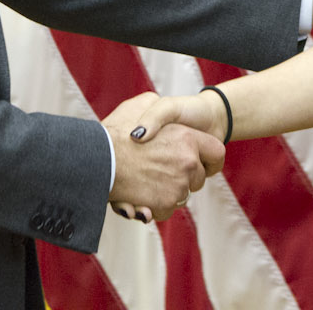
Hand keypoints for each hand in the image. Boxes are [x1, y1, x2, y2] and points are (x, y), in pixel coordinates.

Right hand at [103, 92, 222, 222]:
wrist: (96, 158)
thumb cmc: (118, 130)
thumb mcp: (143, 103)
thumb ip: (160, 109)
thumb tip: (170, 117)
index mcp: (187, 138)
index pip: (216, 153)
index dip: (208, 158)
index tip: (197, 162)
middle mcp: (187, 161)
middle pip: (198, 179)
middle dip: (184, 178)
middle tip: (162, 172)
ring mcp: (178, 184)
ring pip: (182, 195)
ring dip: (168, 193)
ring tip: (146, 182)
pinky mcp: (165, 203)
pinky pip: (168, 209)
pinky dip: (156, 207)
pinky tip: (140, 197)